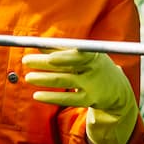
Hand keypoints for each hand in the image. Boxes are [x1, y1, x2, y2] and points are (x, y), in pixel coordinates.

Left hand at [22, 49, 137, 143]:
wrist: (117, 91)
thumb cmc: (94, 67)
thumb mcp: (85, 56)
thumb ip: (63, 50)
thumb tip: (39, 44)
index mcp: (93, 54)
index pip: (74, 51)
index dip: (58, 50)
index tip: (40, 47)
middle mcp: (93, 69)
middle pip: (65, 65)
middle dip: (43, 62)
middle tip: (26, 61)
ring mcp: (92, 85)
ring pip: (63, 81)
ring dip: (43, 79)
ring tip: (28, 77)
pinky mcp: (90, 100)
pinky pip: (67, 99)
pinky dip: (50, 97)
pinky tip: (37, 95)